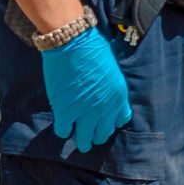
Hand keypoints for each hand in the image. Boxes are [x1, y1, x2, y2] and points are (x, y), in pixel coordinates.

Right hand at [40, 27, 131, 151]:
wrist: (74, 43)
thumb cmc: (94, 49)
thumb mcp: (112, 70)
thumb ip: (110, 87)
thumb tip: (104, 95)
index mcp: (119, 95)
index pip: (120, 119)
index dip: (111, 123)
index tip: (105, 124)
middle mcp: (105, 108)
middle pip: (102, 132)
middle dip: (96, 135)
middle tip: (90, 137)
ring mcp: (85, 112)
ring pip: (84, 137)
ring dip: (81, 140)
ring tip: (79, 141)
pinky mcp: (66, 111)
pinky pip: (64, 130)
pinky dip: (64, 131)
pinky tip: (63, 128)